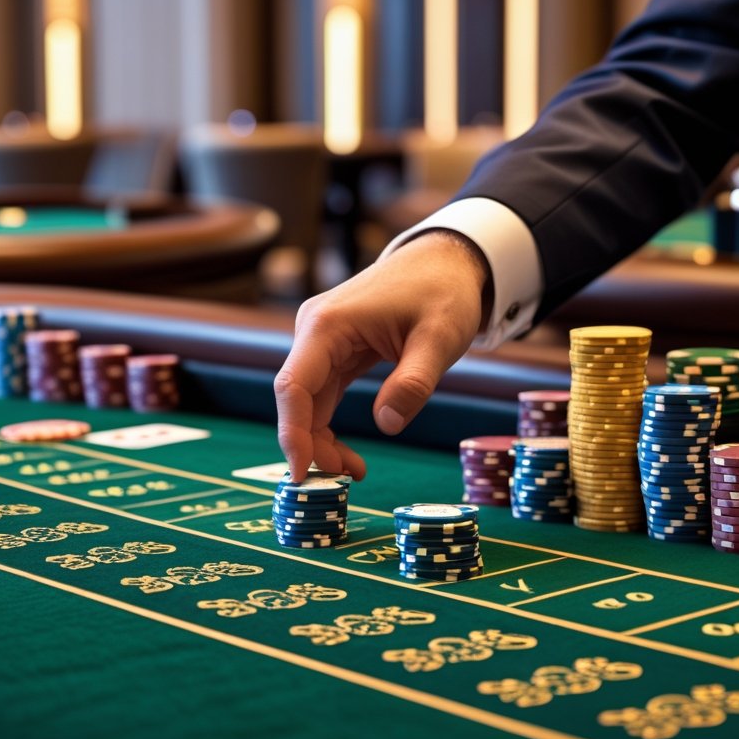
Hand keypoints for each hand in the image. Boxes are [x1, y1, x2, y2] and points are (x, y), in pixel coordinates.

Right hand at [274, 231, 488, 481]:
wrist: (446, 260)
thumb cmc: (444, 292)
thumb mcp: (441, 338)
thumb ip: (413, 382)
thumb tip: (387, 425)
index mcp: (329, 324)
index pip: (293, 386)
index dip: (292, 433)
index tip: (300, 473)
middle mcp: (315, 329)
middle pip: (295, 398)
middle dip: (311, 444)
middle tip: (346, 478)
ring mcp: (322, 339)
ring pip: (306, 400)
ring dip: (320, 439)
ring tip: (354, 471)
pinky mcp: (334, 347)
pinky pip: (321, 392)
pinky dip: (328, 423)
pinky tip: (346, 451)